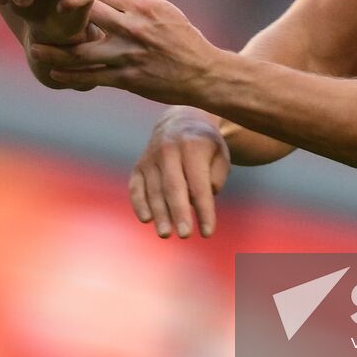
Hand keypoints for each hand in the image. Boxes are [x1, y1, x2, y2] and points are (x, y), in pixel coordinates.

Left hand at [30, 0, 219, 103]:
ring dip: (56, 51)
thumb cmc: (184, 37)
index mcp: (144, 7)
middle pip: (87, 16)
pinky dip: (71, 75)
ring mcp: (129, 55)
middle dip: (64, 14)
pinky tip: (53, 73)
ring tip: (35, 49)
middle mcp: (134, 29)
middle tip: (44, 16)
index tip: (74, 0)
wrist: (202, 73)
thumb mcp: (166, 6)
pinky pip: (93, 77)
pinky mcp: (128, 79)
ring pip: (83, 51)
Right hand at [129, 105, 230, 237]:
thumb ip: (216, 176)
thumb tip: (199, 197)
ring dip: (159, 214)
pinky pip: (136, 187)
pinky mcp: (139, 166)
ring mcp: (151, 157)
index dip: (204, 209)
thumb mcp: (221, 155)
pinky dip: (139, 203)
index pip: (199, 184)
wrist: (180, 121)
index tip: (208, 232)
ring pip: (154, 189)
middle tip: (185, 235)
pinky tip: (146, 219)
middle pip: (174, 186)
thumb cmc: (206, 146)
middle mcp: (169, 150)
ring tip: (165, 234)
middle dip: (179, 212)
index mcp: (193, 146)